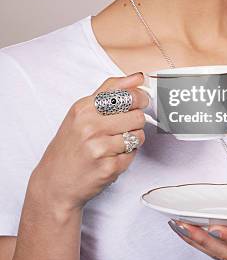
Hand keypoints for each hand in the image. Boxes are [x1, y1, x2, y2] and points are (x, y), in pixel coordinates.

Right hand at [30, 72, 149, 212]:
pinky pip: (132, 156)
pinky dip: (125, 157)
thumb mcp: (81, 112)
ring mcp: (99, 148)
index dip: (139, 98)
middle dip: (135, 121)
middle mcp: (90, 127)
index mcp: (84, 108)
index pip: (126, 95)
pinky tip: (110, 158)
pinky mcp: (108, 168)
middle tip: (124, 126)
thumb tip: (137, 77)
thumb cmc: (69, 146)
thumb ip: (110, 90)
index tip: (140, 101)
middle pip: (137, 116)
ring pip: (138, 136)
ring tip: (114, 144)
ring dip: (131, 140)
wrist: (54, 183)